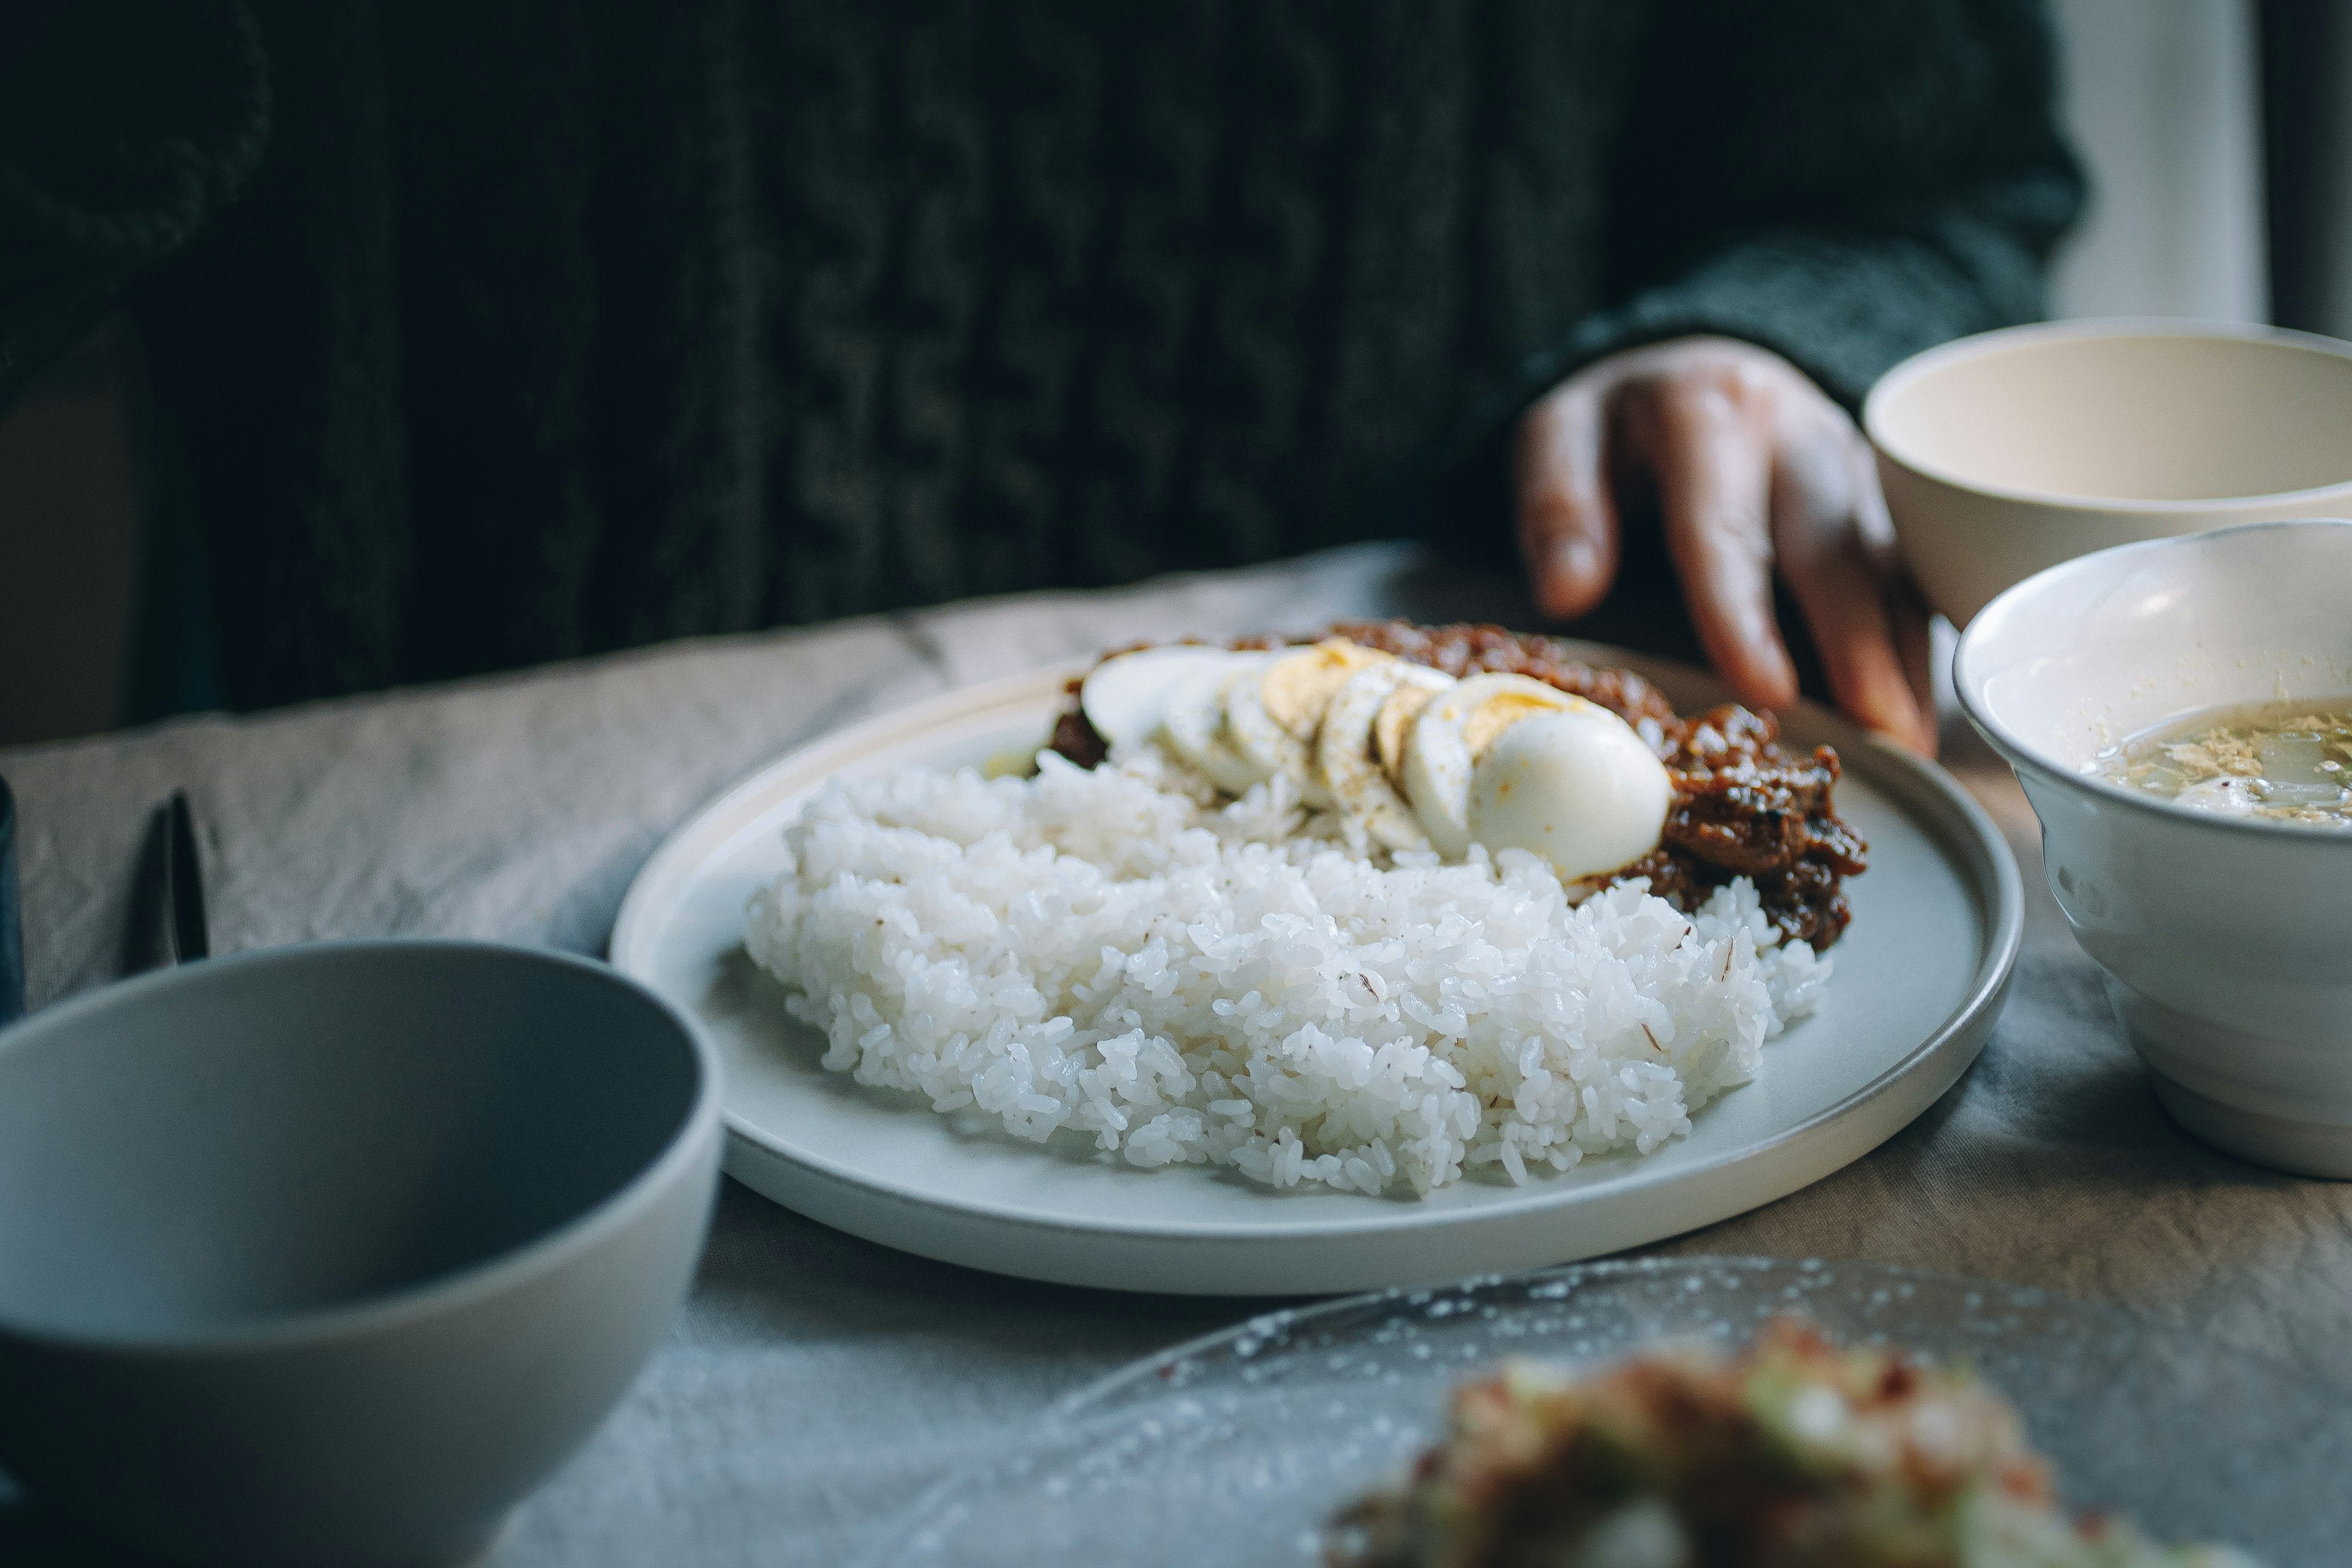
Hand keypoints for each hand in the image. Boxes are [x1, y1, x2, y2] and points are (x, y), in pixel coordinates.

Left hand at [1514, 336, 1933, 752]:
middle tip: (1879, 730)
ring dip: (1904, 656)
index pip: (1724, 526)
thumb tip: (1566, 591)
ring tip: (1912, 741)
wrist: (1690, 370)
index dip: (1745, 613)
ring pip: (1890, 564)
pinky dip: (1914, 645)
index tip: (1768, 690)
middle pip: (1835, 546)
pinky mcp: (1879, 499)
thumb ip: (1557, 505)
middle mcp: (1797, 435)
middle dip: (1860, 644)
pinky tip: (1919, 712)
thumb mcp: (1561, 436)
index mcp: (1709, 414)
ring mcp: (1850, 466)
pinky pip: (1908, 573)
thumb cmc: (1622, 425)